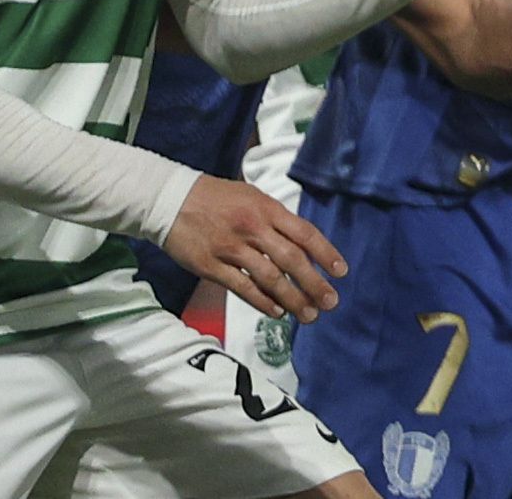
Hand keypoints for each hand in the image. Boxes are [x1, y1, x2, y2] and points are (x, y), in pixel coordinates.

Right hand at [167, 175, 346, 322]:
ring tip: (308, 314)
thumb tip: (302, 243)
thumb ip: (276, 219)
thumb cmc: (217, 198)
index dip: (326, 254)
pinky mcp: (210, 266)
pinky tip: (277, 312)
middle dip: (314, 283)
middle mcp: (253, 228)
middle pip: (291, 260)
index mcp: (267, 209)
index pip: (305, 234)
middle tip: (331, 302)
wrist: (170, 200)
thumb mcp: (253, 197)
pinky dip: (262, 302)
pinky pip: (242, 288)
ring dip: (292, 299)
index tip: (341, 272)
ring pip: (269, 278)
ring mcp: (231, 249)